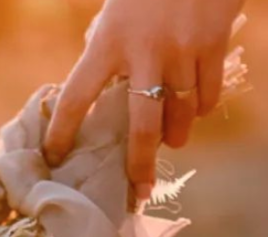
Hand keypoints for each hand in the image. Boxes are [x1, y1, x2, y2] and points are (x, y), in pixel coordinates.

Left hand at [43, 0, 242, 200]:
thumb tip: (106, 100)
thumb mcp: (118, 11)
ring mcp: (182, 50)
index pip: (77, 95)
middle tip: (138, 189)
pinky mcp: (214, 45)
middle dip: (140, 165)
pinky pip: (207, 98)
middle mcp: (144, 50)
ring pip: (180, 117)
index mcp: (109, 38)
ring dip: (175, 136)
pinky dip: (200, 108)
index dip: (62, 131)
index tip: (53, 157)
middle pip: (142, 128)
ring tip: (172, 140)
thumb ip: (110, 52)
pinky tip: (195, 104)